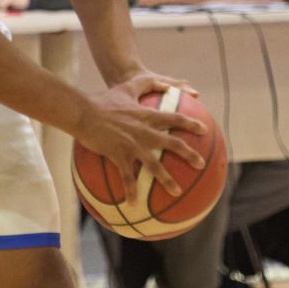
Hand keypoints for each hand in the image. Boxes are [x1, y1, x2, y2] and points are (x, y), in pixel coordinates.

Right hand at [70, 75, 202, 185]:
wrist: (84, 112)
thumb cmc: (104, 99)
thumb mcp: (128, 86)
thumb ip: (148, 83)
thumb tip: (166, 82)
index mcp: (147, 116)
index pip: (175, 118)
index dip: (191, 124)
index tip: (204, 131)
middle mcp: (144, 131)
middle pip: (172, 143)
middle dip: (189, 154)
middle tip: (201, 164)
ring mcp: (132, 145)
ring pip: (154, 165)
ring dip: (167, 180)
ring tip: (177, 192)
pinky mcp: (119, 155)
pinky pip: (127, 177)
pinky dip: (131, 191)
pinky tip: (133, 205)